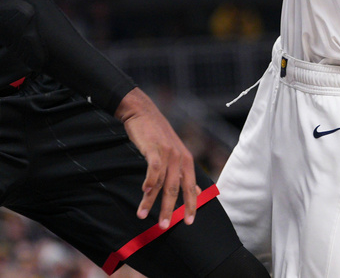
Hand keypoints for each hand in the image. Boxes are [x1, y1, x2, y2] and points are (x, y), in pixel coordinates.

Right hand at [114, 88, 200, 228]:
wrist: (143, 112)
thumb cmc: (158, 135)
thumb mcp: (176, 153)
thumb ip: (184, 172)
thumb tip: (198, 191)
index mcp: (186, 160)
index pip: (191, 187)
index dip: (191, 205)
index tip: (188, 222)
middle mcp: (180, 157)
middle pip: (176, 189)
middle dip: (169, 210)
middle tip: (163, 227)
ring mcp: (167, 152)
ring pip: (161, 183)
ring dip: (150, 201)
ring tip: (142, 215)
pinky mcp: (154, 148)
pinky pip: (153, 169)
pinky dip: (149, 181)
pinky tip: (144, 192)